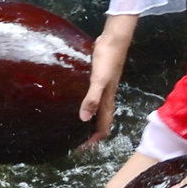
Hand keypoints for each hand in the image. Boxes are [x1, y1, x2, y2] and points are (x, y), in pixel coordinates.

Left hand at [78, 12, 136, 143]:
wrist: (114, 39)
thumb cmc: (108, 59)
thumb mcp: (99, 80)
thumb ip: (92, 98)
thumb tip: (83, 119)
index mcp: (108, 101)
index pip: (103, 127)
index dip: (93, 140)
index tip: (80, 148)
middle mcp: (107, 98)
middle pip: (100, 121)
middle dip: (89, 133)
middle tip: (73, 139)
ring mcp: (103, 88)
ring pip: (96, 110)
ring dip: (88, 119)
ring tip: (72, 124)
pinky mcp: (98, 80)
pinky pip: (92, 98)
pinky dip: (85, 104)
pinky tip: (74, 101)